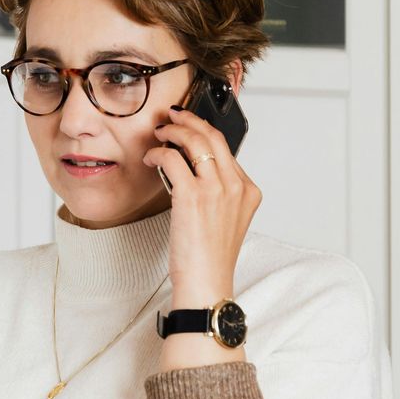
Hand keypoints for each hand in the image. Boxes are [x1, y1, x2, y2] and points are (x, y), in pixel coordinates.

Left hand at [143, 105, 261, 307]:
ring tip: (159, 132)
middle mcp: (236, 186)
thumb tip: (192, 168)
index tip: (187, 126)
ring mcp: (217, 190)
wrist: (206, 282)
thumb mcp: (225, 220)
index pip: (226, 148)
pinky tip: (151, 158)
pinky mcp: (193, 196)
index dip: (203, 132)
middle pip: (213, 137)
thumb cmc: (210, 257)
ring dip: (173, 131)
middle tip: (171, 116)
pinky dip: (158, 153)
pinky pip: (172, 159)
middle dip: (189, 120)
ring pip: (194, 142)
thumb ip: (218, 193)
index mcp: (249, 191)